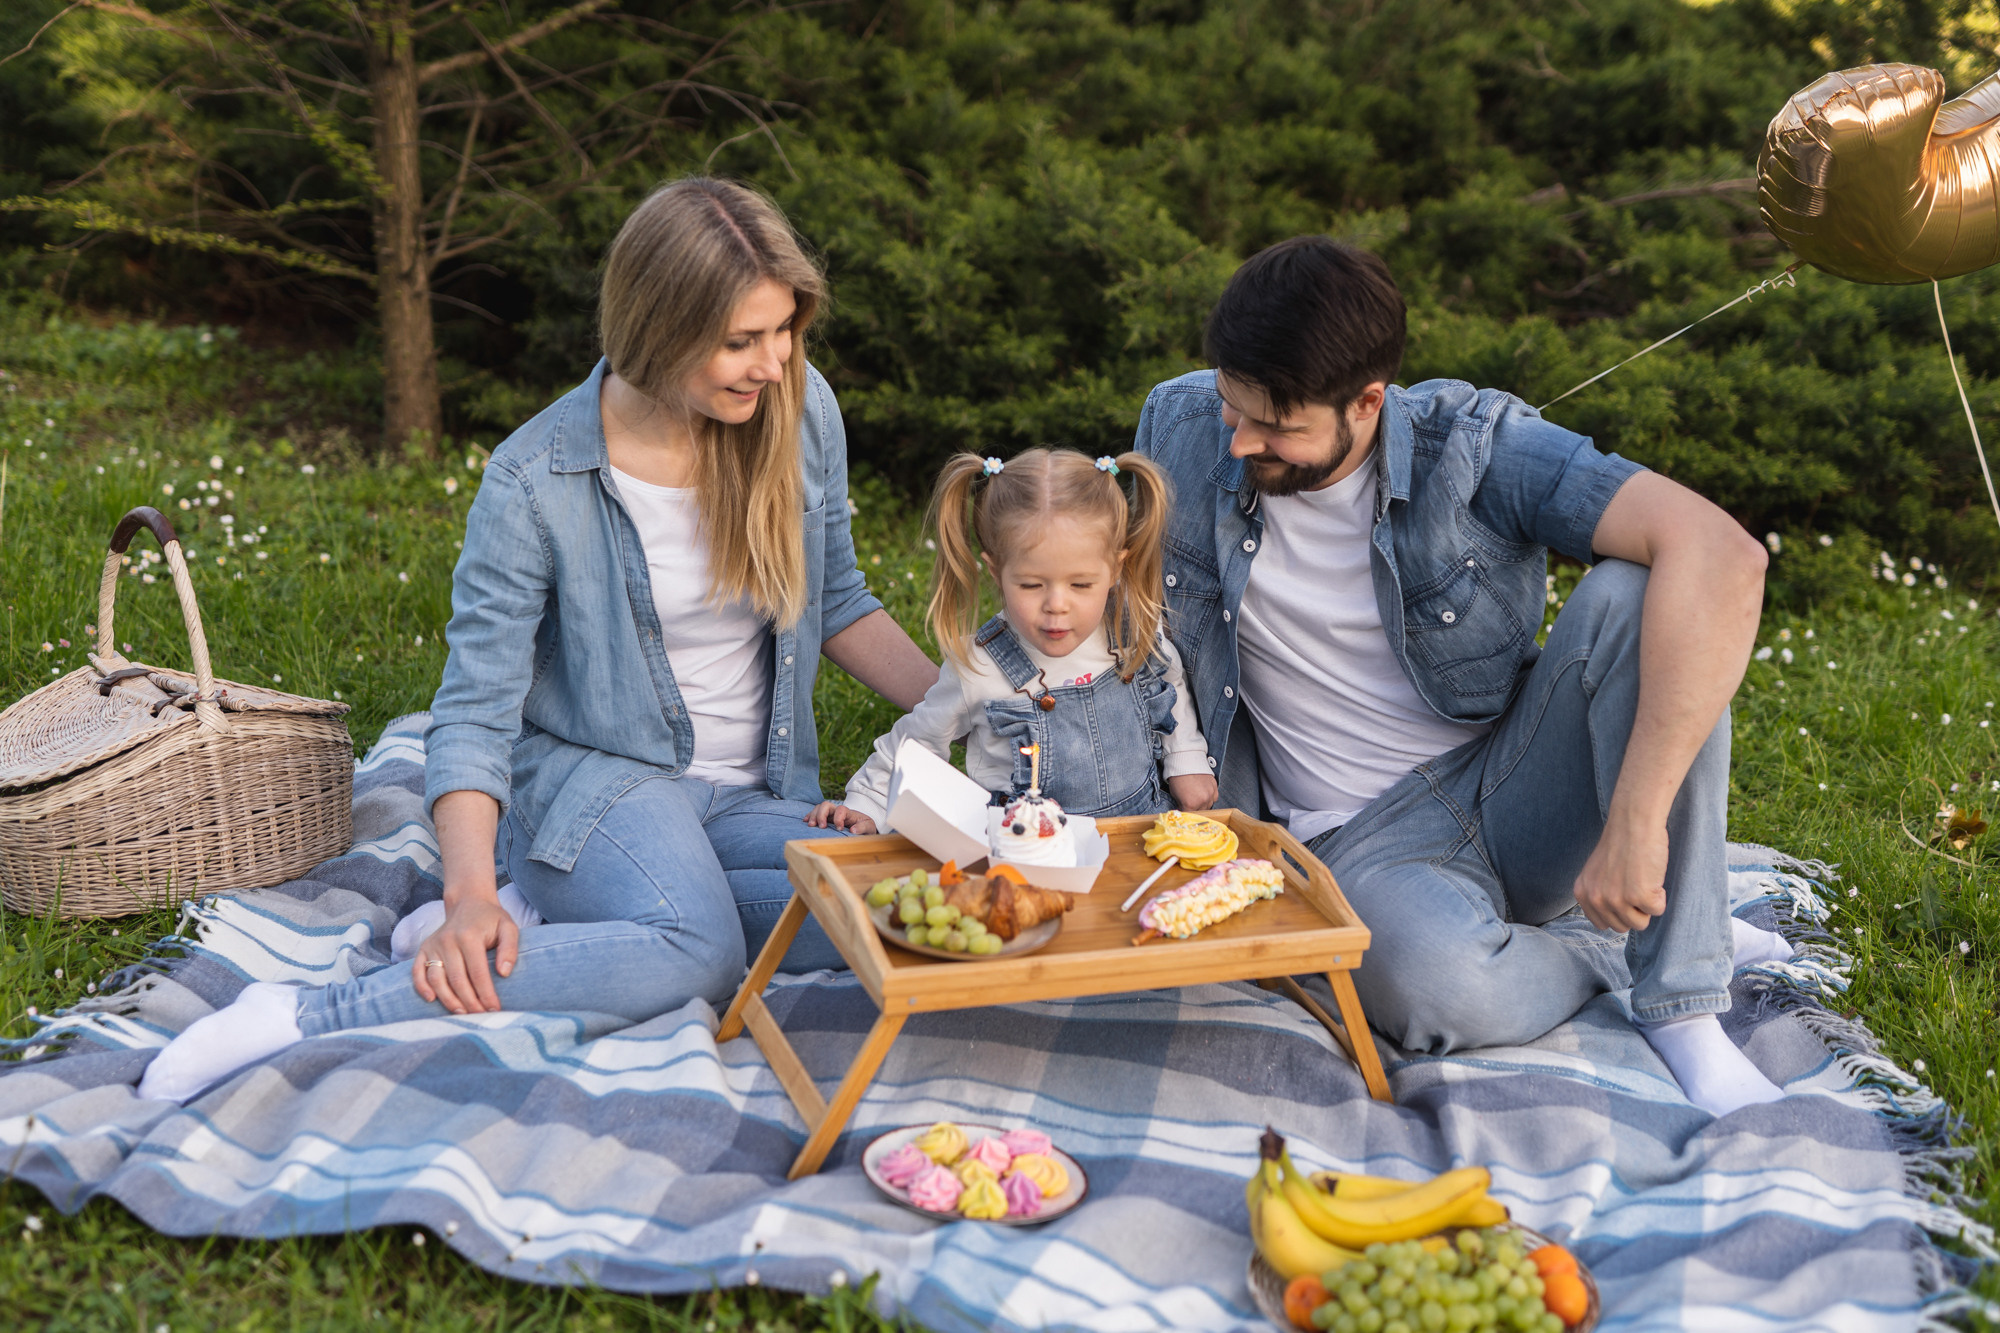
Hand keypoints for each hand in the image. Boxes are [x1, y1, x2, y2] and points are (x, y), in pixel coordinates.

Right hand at [413, 893, 520, 1013]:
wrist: (468, 903)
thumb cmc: (491, 919)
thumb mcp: (508, 927)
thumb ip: (510, 948)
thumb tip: (504, 973)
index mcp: (469, 936)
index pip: (478, 972)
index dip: (486, 993)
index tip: (495, 1009)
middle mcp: (448, 940)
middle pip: (457, 979)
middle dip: (469, 1002)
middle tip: (480, 1016)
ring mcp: (434, 944)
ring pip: (436, 978)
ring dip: (448, 999)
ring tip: (461, 1014)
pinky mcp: (424, 948)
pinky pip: (418, 970)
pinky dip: (421, 986)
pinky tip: (431, 1000)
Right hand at [807, 800, 877, 834]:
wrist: (863, 827)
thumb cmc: (866, 826)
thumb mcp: (869, 827)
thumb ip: (863, 827)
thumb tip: (852, 830)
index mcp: (848, 812)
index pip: (840, 809)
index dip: (838, 818)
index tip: (839, 828)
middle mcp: (837, 811)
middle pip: (826, 805)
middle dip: (821, 814)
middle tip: (821, 827)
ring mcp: (830, 814)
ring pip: (819, 808)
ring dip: (813, 815)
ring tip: (811, 825)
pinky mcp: (826, 819)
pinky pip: (815, 814)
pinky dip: (810, 816)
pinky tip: (806, 821)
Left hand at [1167, 772, 1218, 811]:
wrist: (1185, 762)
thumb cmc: (1178, 778)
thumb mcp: (1175, 795)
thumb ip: (1182, 805)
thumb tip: (1184, 810)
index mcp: (1190, 804)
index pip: (1189, 816)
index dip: (1186, 814)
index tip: (1184, 811)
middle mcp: (1202, 801)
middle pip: (1200, 812)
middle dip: (1194, 810)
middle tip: (1190, 805)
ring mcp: (1210, 794)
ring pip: (1209, 806)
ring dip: (1203, 805)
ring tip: (1197, 799)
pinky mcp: (1215, 787)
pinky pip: (1214, 798)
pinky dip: (1210, 798)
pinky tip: (1204, 794)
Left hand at [1572, 818, 1668, 932]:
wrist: (1634, 822)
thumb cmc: (1621, 844)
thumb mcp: (1597, 873)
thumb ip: (1599, 896)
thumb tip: (1613, 921)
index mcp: (1583, 894)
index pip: (1603, 924)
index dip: (1618, 912)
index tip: (1623, 892)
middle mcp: (1596, 899)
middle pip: (1622, 927)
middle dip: (1634, 910)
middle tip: (1635, 882)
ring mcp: (1617, 899)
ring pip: (1640, 923)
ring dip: (1647, 905)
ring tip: (1642, 879)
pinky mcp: (1639, 896)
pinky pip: (1657, 910)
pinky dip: (1660, 896)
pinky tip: (1652, 875)